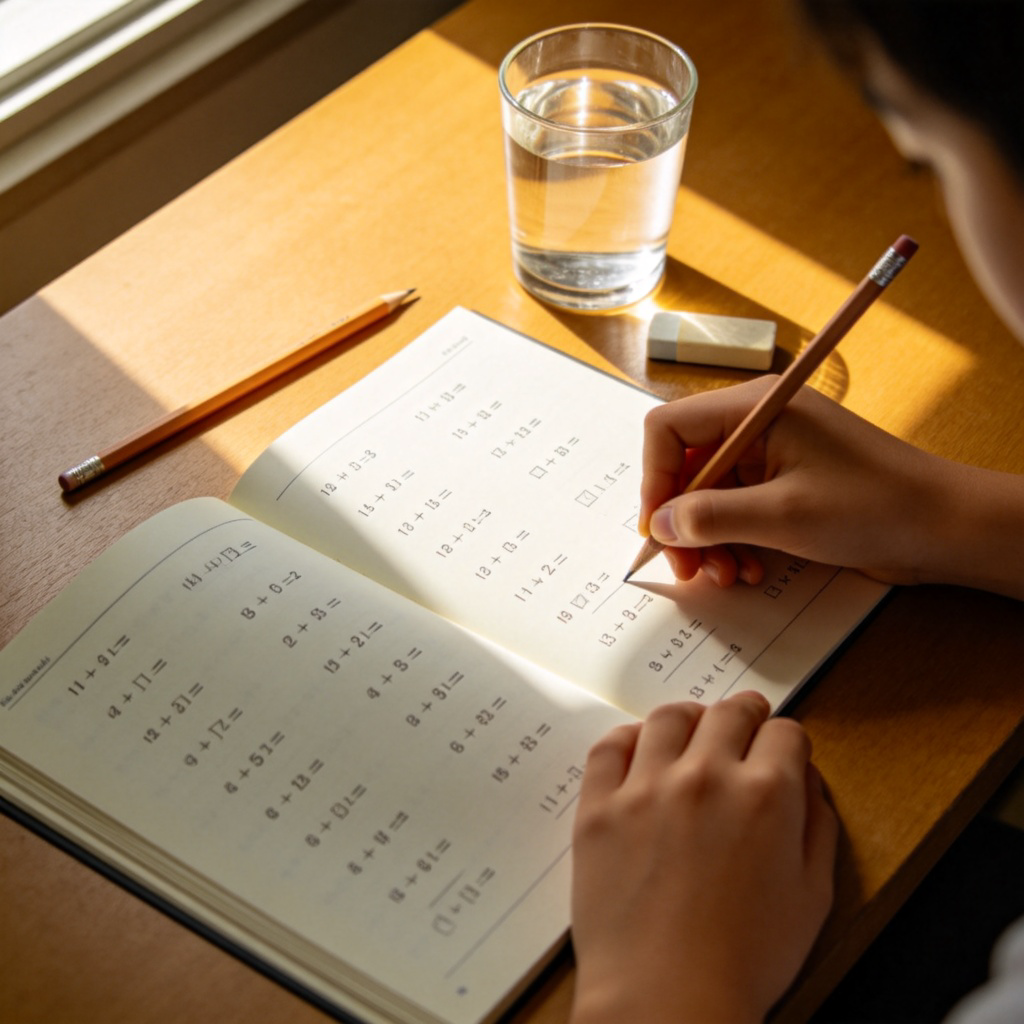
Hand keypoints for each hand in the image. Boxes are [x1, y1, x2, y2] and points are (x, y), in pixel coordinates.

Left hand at [569, 694, 836, 1023]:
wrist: (667, 1000)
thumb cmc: (742, 962)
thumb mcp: (813, 898)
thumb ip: (816, 828)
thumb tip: (807, 785)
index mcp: (766, 795)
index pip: (784, 733)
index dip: (788, 740)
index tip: (781, 747)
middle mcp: (706, 777)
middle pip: (729, 713)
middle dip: (745, 713)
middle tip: (744, 720)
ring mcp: (646, 787)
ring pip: (669, 718)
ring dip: (689, 717)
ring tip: (692, 728)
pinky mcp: (600, 806)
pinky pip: (610, 746)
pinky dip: (629, 737)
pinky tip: (639, 747)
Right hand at [638, 378, 1023, 596]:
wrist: (943, 528)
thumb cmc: (874, 506)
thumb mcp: (781, 516)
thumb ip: (709, 517)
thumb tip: (659, 524)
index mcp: (755, 408)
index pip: (670, 428)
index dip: (654, 479)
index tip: (657, 528)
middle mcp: (758, 423)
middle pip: (686, 466)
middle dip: (682, 521)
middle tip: (688, 567)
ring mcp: (772, 454)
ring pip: (708, 495)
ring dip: (709, 540)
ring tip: (727, 575)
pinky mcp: (784, 483)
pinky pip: (736, 510)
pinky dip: (734, 542)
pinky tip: (751, 569)